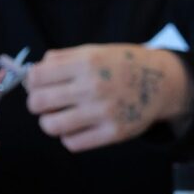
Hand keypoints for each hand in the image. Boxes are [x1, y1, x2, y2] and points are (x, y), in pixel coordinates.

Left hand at [24, 45, 192, 151]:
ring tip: (59, 117)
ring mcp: (103, 112)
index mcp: (86, 63)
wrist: (161, 82)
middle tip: (46, 103)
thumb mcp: (94, 51)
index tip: (38, 85)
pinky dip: (69, 137)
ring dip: (50, 122)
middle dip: (36, 104)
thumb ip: (61, 59)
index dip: (32, 82)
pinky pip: (72, 143)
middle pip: (38, 103)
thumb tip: (32, 74)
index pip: (37, 77)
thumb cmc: (121, 65)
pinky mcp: (113, 133)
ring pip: (51, 126)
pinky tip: (77, 128)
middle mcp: (93, 87)